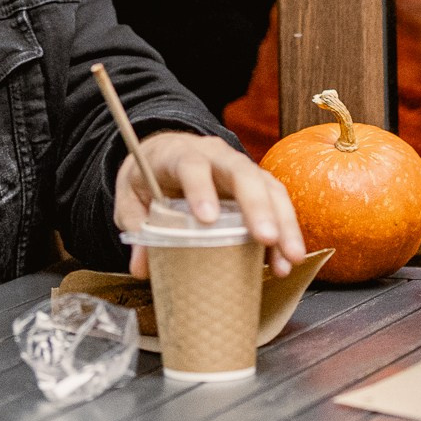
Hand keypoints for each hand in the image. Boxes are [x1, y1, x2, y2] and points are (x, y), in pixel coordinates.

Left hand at [113, 131, 307, 276]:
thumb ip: (137, 228)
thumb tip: (141, 268)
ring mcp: (240, 168)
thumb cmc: (149, 175)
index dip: (200, 189)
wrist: (164, 152)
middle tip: (267, 238)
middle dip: (257, 206)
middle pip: (242, 172)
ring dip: (283, 221)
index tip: (207, 219)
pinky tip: (288, 258)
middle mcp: (215, 156)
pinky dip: (286, 229)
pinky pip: (277, 201)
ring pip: (267, 186)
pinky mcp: (256, 184)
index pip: (191, 165)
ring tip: (290, 257)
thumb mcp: (130, 197)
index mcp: (179, 155)